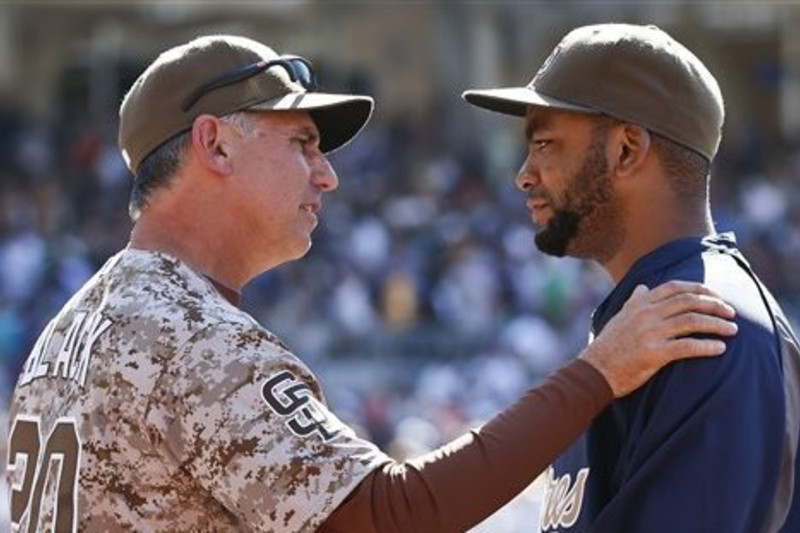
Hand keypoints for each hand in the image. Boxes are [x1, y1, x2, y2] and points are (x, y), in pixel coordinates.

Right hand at [580, 281, 736, 397]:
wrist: (594, 372)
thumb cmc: (608, 346)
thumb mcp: (618, 318)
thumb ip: (633, 302)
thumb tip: (642, 287)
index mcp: (639, 305)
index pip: (675, 288)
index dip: (699, 288)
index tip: (716, 295)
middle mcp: (646, 315)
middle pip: (688, 302)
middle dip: (714, 305)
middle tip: (731, 313)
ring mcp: (649, 334)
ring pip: (691, 322)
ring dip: (716, 325)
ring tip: (732, 330)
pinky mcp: (653, 354)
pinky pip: (686, 347)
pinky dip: (706, 346)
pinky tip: (720, 348)